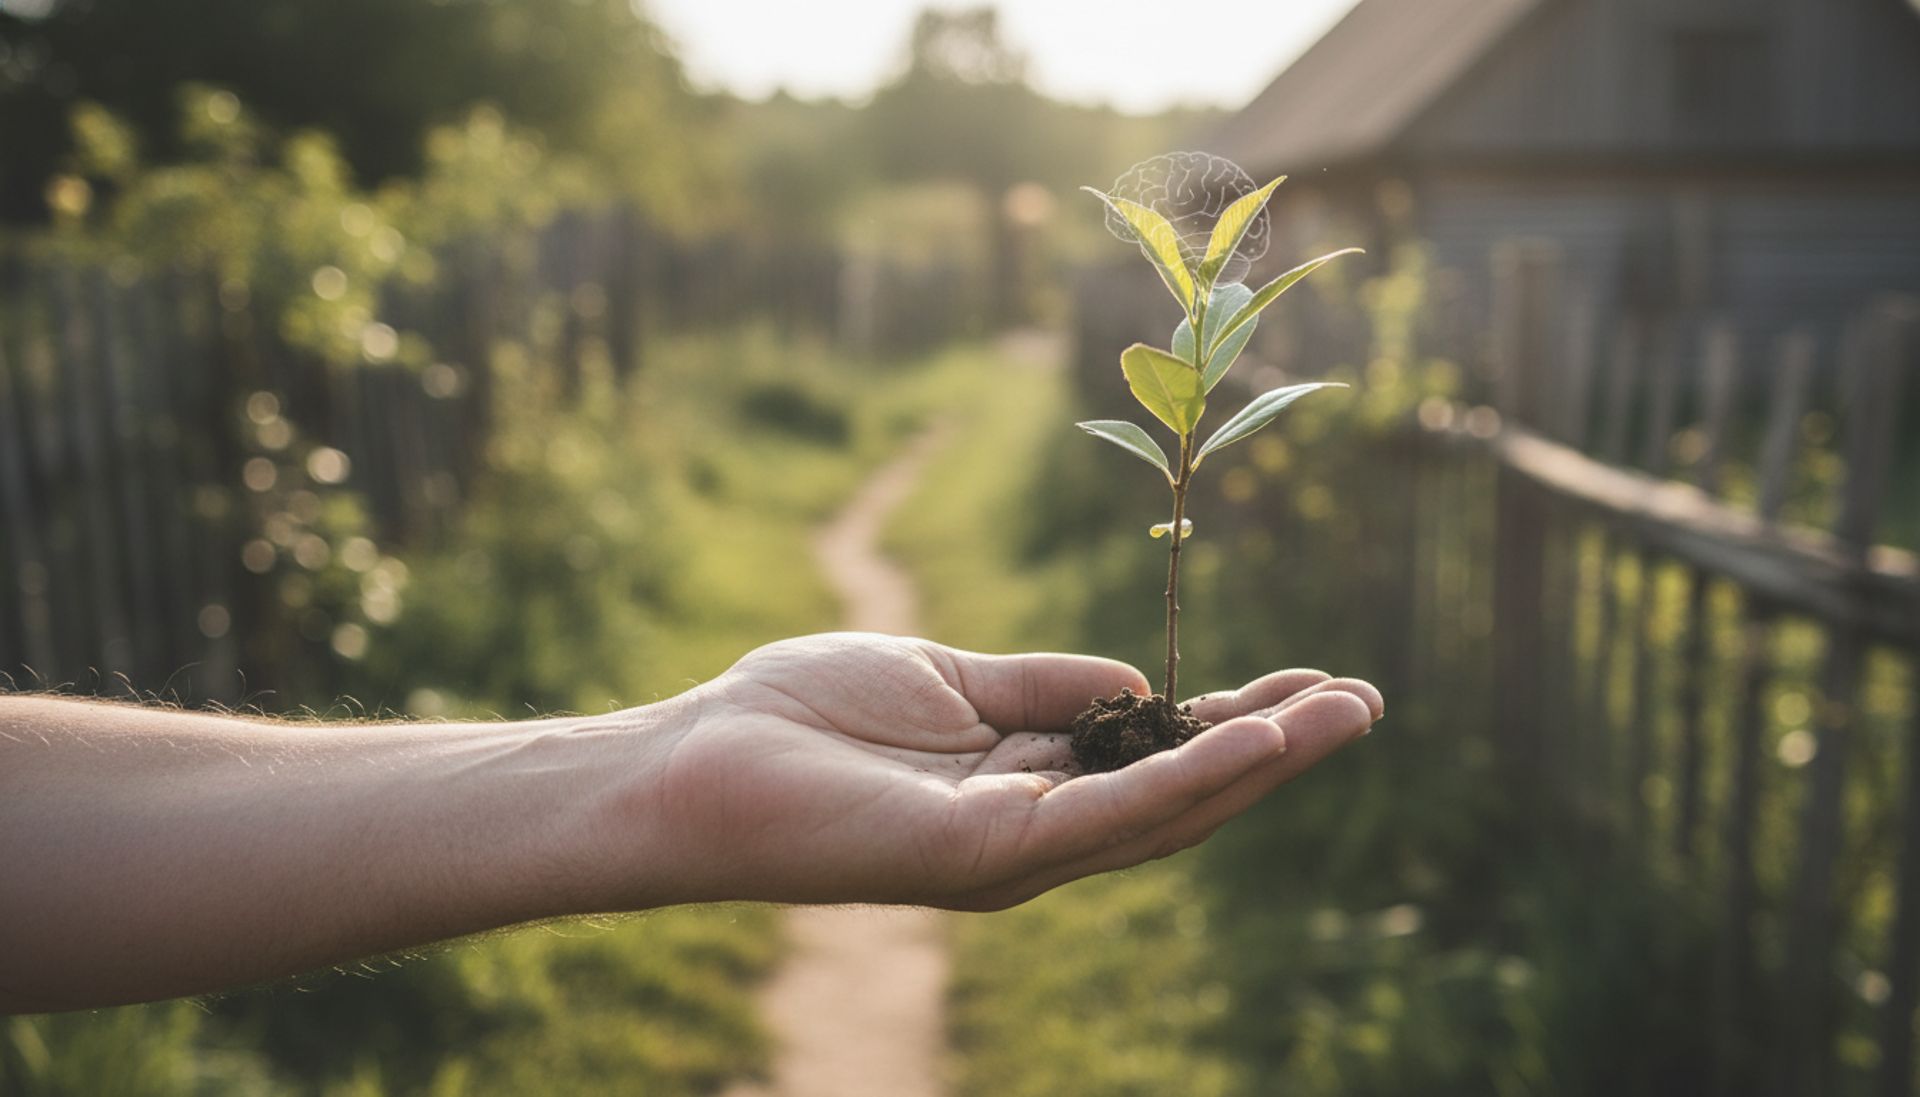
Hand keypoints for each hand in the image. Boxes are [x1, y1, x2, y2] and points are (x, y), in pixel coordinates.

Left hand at [618, 633, 1381, 911]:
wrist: (695, 761)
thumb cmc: (802, 717)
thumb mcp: (950, 680)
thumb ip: (1044, 686)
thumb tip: (1142, 681)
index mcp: (1027, 788)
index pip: (1156, 760)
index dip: (1239, 723)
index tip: (1312, 682)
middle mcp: (1035, 833)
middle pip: (1183, 794)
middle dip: (1277, 750)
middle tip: (1366, 702)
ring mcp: (1015, 854)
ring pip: (1167, 813)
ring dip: (1261, 764)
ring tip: (1343, 714)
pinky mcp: (984, 858)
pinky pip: (1107, 816)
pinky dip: (1188, 779)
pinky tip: (1256, 737)